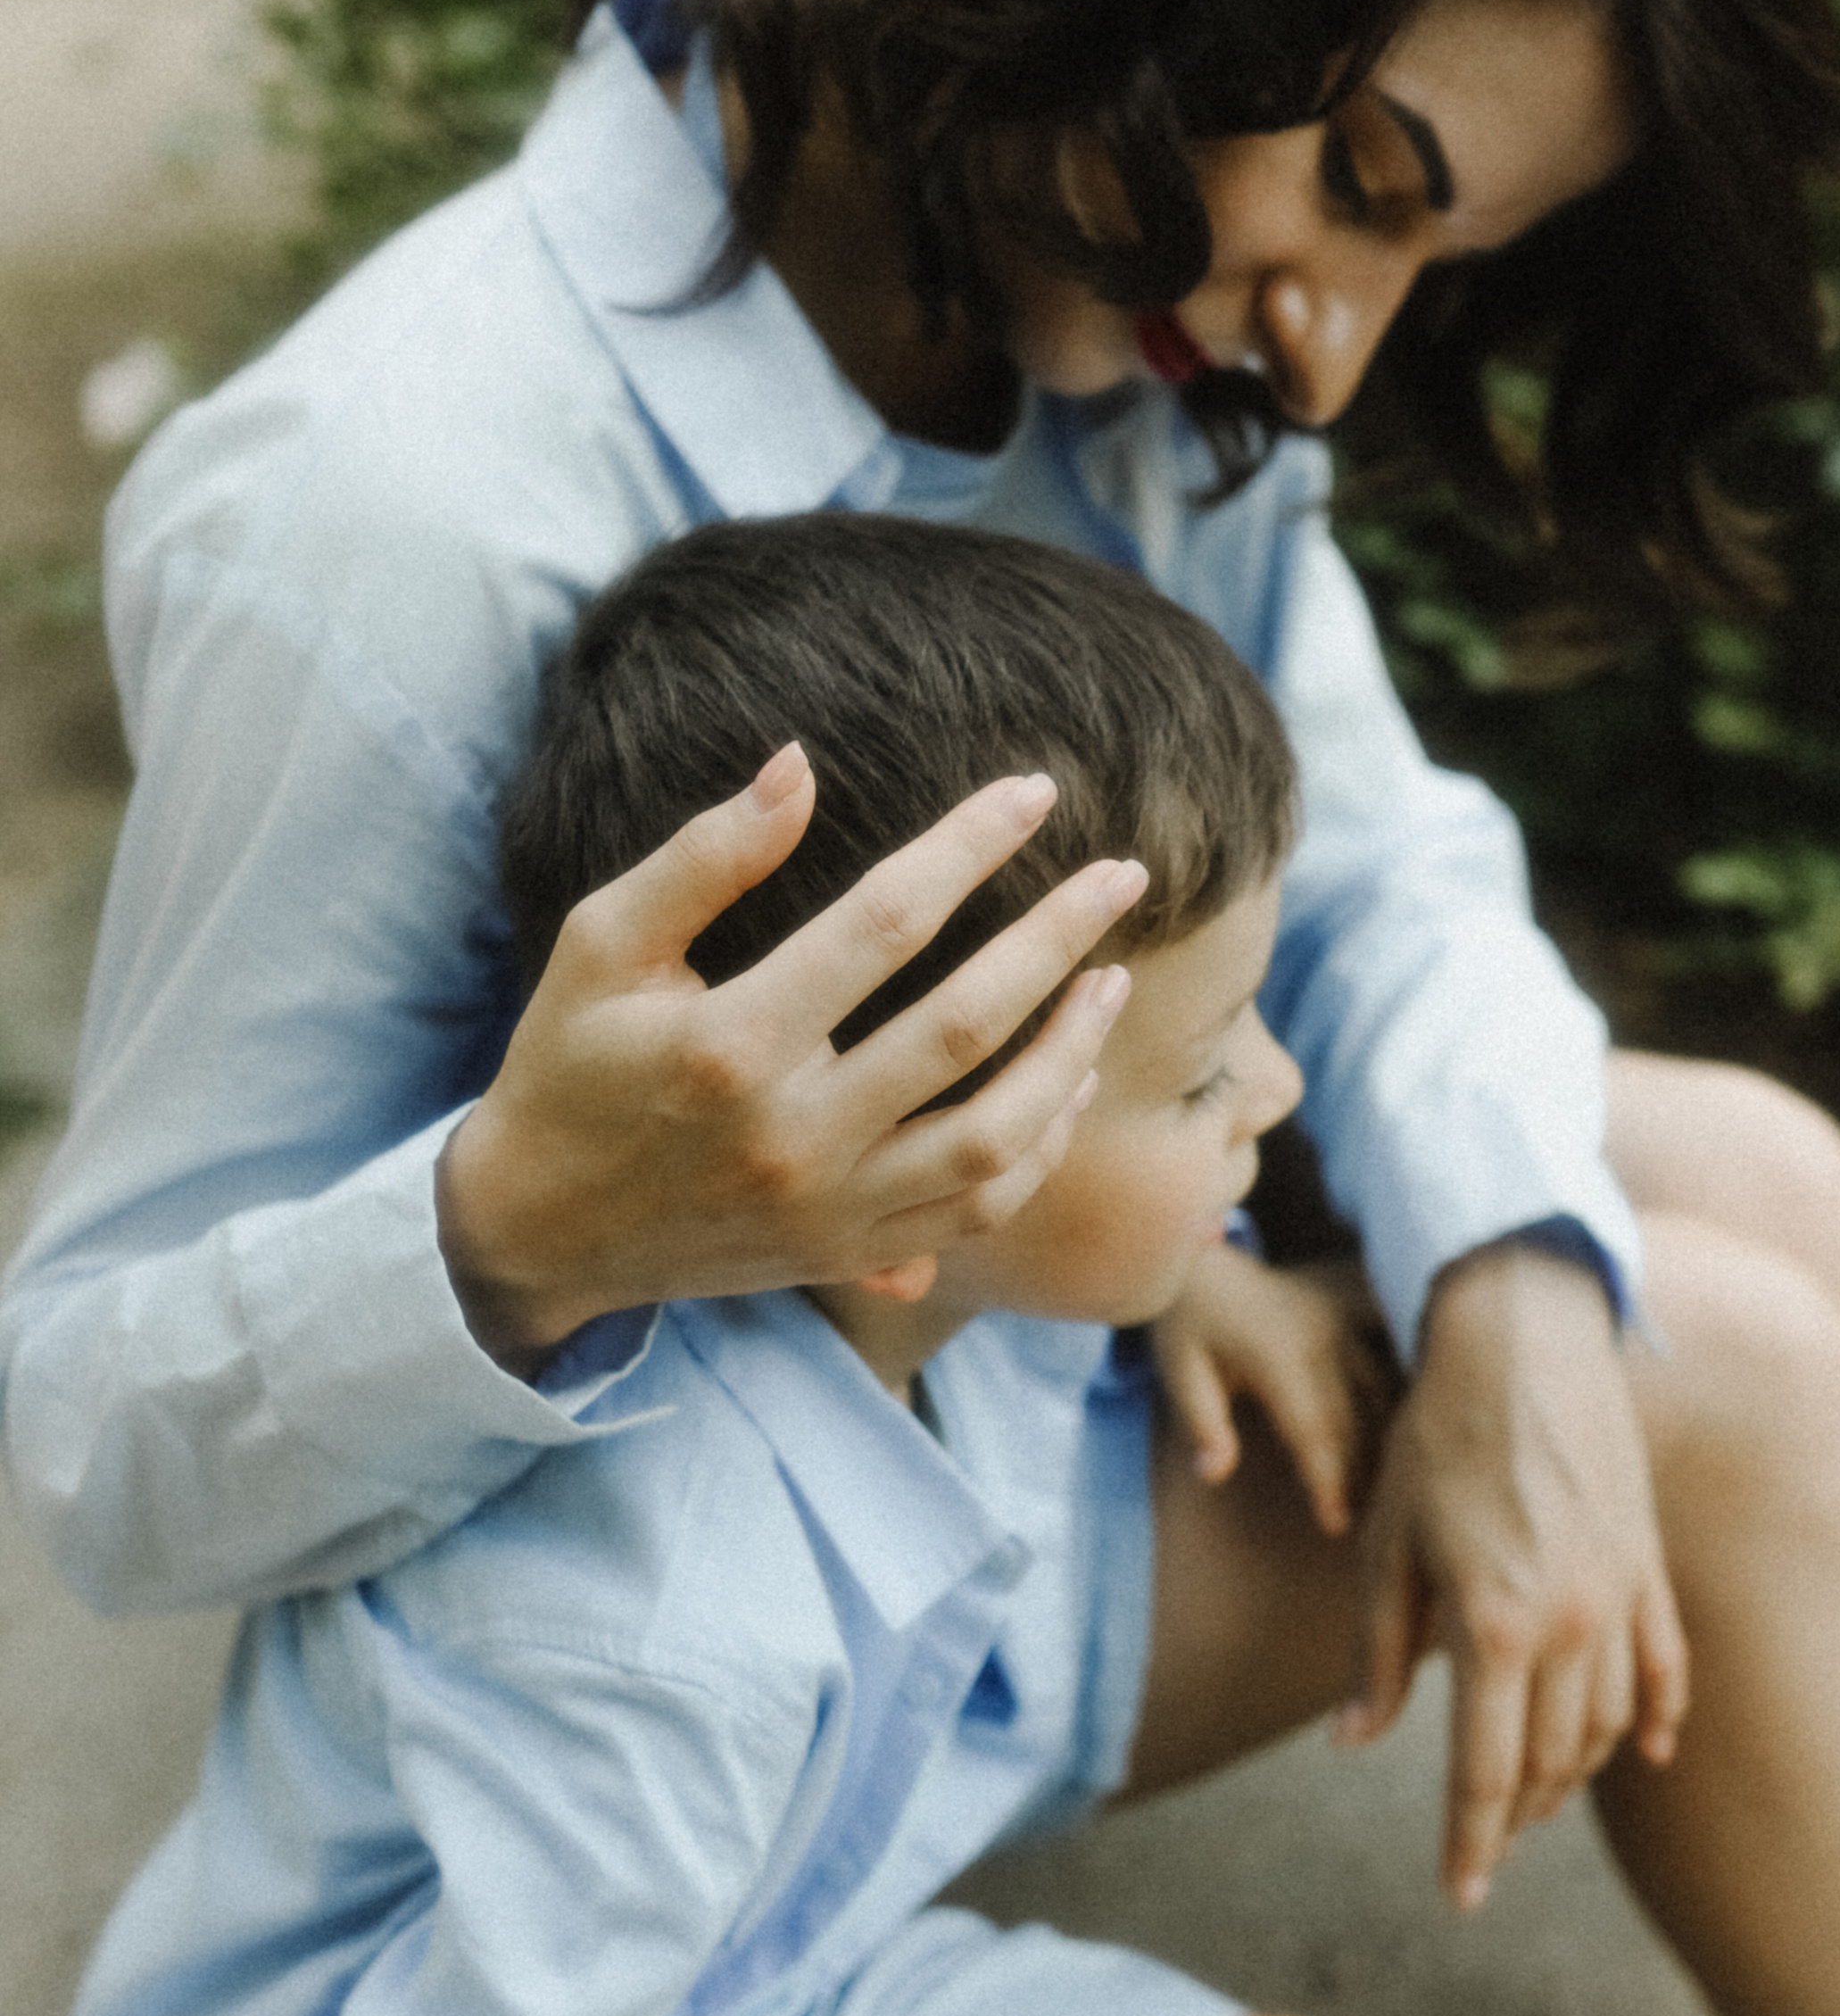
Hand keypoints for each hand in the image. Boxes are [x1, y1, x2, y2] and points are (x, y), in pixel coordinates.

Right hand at [437, 749, 1144, 1366]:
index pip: (883, 923)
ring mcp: (830, 1208)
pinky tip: (1068, 1082)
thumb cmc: (569, 1064)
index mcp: (729, 1045)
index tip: (1035, 791)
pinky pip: (979, 1207)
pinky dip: (1041, 1147)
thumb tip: (799, 763)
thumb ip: (702, 856)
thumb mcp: (601, 943)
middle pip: (965, 1024)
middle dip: (1059, 936)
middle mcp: (792, 1135)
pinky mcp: (850, 1252)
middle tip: (1124, 872)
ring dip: (1071, 1052)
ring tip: (1113, 979)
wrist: (540, 1230)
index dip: (968, 846)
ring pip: (997, 1136)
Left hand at [1153, 1246, 1398, 1537]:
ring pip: (1381, 1393)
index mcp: (1278, 1353)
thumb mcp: (1180, 1373)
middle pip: (1354, 1420)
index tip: (1337, 1524)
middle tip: (1368, 1525)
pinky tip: (1404, 1436)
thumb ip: (1202, 1424)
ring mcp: (1343, 1322)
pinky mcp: (1354, 1313)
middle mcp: (1321, 1336)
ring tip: (1386, 1493)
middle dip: (1362, 1476)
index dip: (1327, 1479)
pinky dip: (1398, 1399)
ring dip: (1384, 1443)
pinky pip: (1388, 1361)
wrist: (1206, 1264)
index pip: (1312, 1429)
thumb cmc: (1189, 1327)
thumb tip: (1213, 1475)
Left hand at [1338, 1245, 1688, 1908]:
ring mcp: (1620, 1597)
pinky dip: (1654, 1717)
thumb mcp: (1386, 1548)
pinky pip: (1664, 1665)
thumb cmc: (1436, 1441)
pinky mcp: (1648, 1565)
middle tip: (1487, 1851)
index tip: (1460, 1894)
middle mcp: (1570, 1625)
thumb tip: (1354, 1741)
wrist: (1522, 1344)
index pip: (1485, 1773)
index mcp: (1494, 1627)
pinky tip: (1644, 1752)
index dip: (1471, 1843)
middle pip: (1549, 1762)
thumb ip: (1375, 1655)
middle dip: (1515, 1819)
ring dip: (1570, 1775)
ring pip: (1606, 1726)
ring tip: (1533, 1801)